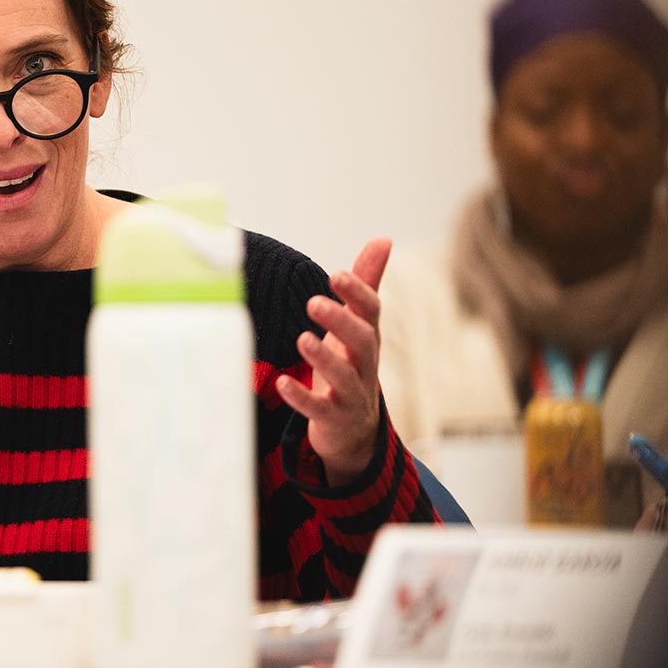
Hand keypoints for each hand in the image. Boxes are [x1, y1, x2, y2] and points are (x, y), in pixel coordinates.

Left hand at [276, 238, 390, 484]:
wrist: (354, 428)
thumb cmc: (351, 364)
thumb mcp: (358, 325)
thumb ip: (365, 285)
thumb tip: (383, 239)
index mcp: (367, 337)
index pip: (371, 311)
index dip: (357, 292)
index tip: (336, 274)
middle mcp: (365, 364)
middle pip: (362, 341)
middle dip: (340, 321)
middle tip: (313, 302)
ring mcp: (352, 393)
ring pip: (343, 376)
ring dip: (323, 358)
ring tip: (302, 339)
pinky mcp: (333, 418)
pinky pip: (320, 409)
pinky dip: (302, 397)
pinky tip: (284, 383)